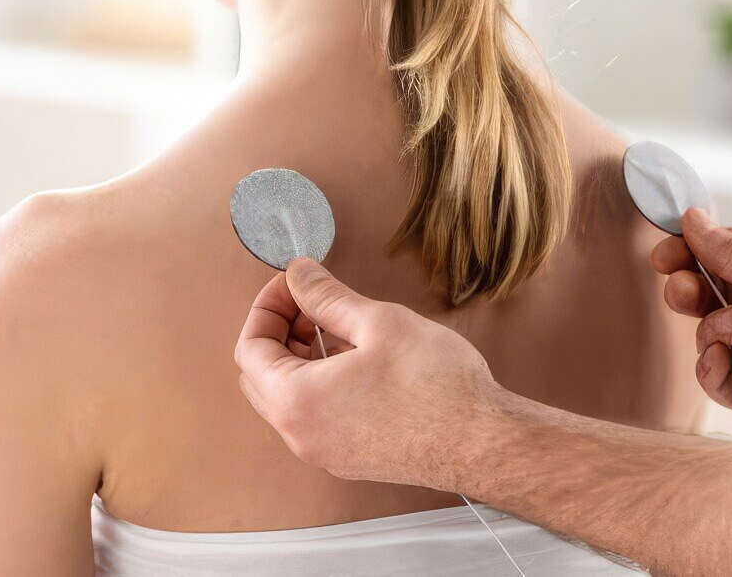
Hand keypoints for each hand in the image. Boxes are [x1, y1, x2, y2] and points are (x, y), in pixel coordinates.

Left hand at [234, 258, 504, 490]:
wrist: (482, 443)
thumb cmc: (437, 387)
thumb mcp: (378, 322)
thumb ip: (326, 296)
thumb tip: (299, 275)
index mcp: (296, 401)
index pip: (249, 348)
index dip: (267, 306)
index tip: (292, 284)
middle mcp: (301, 434)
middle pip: (260, 375)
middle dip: (279, 331)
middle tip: (310, 302)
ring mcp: (323, 451)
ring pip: (287, 397)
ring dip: (299, 357)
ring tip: (337, 325)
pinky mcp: (348, 458)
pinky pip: (313, 415)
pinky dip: (318, 382)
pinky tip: (354, 358)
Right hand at [652, 208, 731, 439]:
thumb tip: (691, 218)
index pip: (720, 253)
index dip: (688, 253)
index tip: (664, 256)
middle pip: (704, 294)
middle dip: (686, 291)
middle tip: (685, 291)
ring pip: (704, 335)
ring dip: (709, 331)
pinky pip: (714, 378)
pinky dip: (710, 368)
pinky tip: (722, 359)